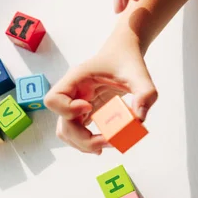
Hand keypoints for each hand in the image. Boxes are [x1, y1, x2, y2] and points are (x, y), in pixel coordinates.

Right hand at [44, 34, 156, 153]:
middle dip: (82, 138)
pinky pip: (77, 132)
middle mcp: (72, 93)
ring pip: (66, 131)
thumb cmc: (128, 60)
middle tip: (108, 140)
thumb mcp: (140, 75)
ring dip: (83, 144)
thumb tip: (140, 120)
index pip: (53, 99)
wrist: (125, 54)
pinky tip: (105, 142)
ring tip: (107, 143)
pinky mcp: (85, 113)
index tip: (89, 108)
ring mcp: (77, 104)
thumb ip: (145, 93)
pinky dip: (87, 142)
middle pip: (62, 123)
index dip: (68, 110)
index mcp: (77, 79)